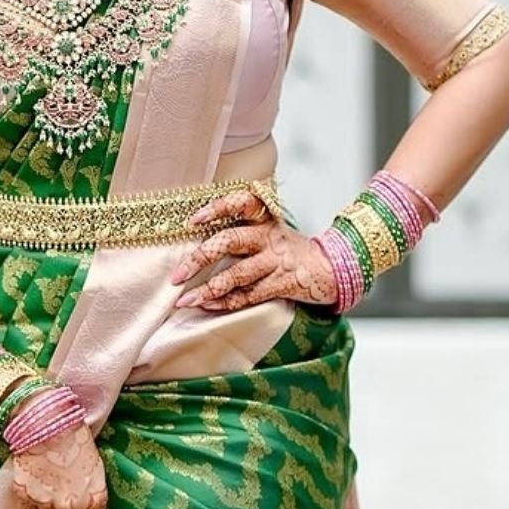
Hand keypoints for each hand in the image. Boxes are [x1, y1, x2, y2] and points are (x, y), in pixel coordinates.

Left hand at [168, 189, 338, 311]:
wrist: (331, 268)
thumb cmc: (290, 249)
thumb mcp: (272, 228)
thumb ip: (243, 226)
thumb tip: (198, 233)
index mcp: (266, 218)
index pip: (242, 202)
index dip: (217, 208)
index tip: (194, 219)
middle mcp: (270, 236)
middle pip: (231, 241)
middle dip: (200, 258)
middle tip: (177, 275)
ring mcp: (277, 261)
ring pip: (238, 275)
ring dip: (208, 289)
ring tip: (184, 300)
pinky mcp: (284, 284)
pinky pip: (249, 295)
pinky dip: (225, 302)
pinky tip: (207, 306)